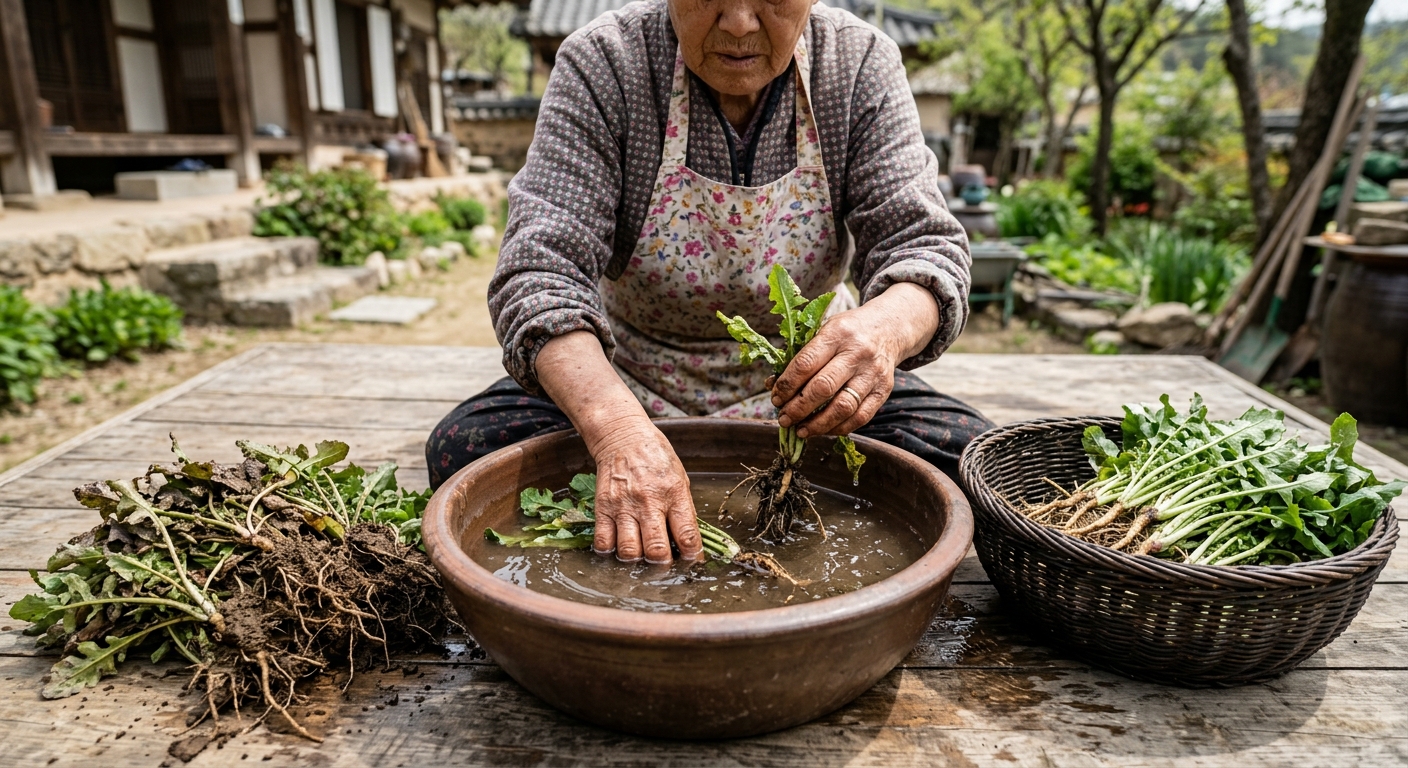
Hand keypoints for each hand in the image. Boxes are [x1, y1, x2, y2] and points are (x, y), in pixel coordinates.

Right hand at [535, 331, 704, 563]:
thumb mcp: (680, 478)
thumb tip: (688, 543)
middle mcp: (649, 502)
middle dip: (664, 566)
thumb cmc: (656, 457)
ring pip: (629, 551)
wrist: (623, 436)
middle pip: (657, 551)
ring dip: (637, 561)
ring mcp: (623, 506)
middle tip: (665, 566)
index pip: (687, 536)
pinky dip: (611, 552)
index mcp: (674, 493)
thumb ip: (683, 510)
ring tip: (642, 558)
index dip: (692, 557)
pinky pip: (604, 542)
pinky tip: (619, 548)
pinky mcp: (603, 507)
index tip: (691, 563)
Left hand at [770, 283, 938, 437]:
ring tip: (801, 430)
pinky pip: (861, 417)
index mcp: (836, 334)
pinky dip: (839, 428)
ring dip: (818, 424)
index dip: (787, 386)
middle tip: (784, 419)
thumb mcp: (823, 332)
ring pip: (843, 407)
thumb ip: (800, 357)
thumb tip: (773, 386)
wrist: (888, 328)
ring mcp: (872, 373)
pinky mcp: (884, 390)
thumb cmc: (847, 332)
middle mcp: (857, 353)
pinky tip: (824, 430)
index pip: (805, 364)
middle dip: (798, 409)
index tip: (776, 399)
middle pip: (823, 388)